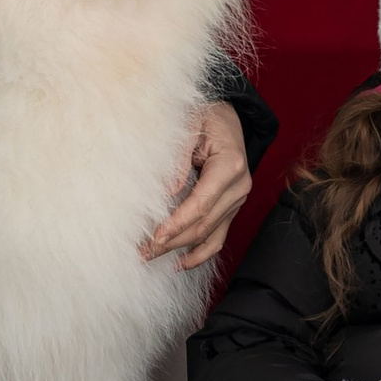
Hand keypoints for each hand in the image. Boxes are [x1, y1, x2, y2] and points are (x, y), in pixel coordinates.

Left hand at [141, 101, 251, 269]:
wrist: (227, 117)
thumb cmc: (205, 117)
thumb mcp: (188, 126)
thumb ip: (179, 159)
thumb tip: (168, 192)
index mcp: (230, 166)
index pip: (201, 204)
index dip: (177, 223)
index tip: (155, 237)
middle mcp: (239, 187)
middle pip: (203, 224)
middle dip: (172, 242)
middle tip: (142, 252)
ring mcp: (237, 200)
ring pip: (210, 235)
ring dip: (181, 251)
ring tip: (152, 258)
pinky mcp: (231, 207)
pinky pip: (218, 236)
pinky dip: (201, 253)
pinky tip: (180, 263)